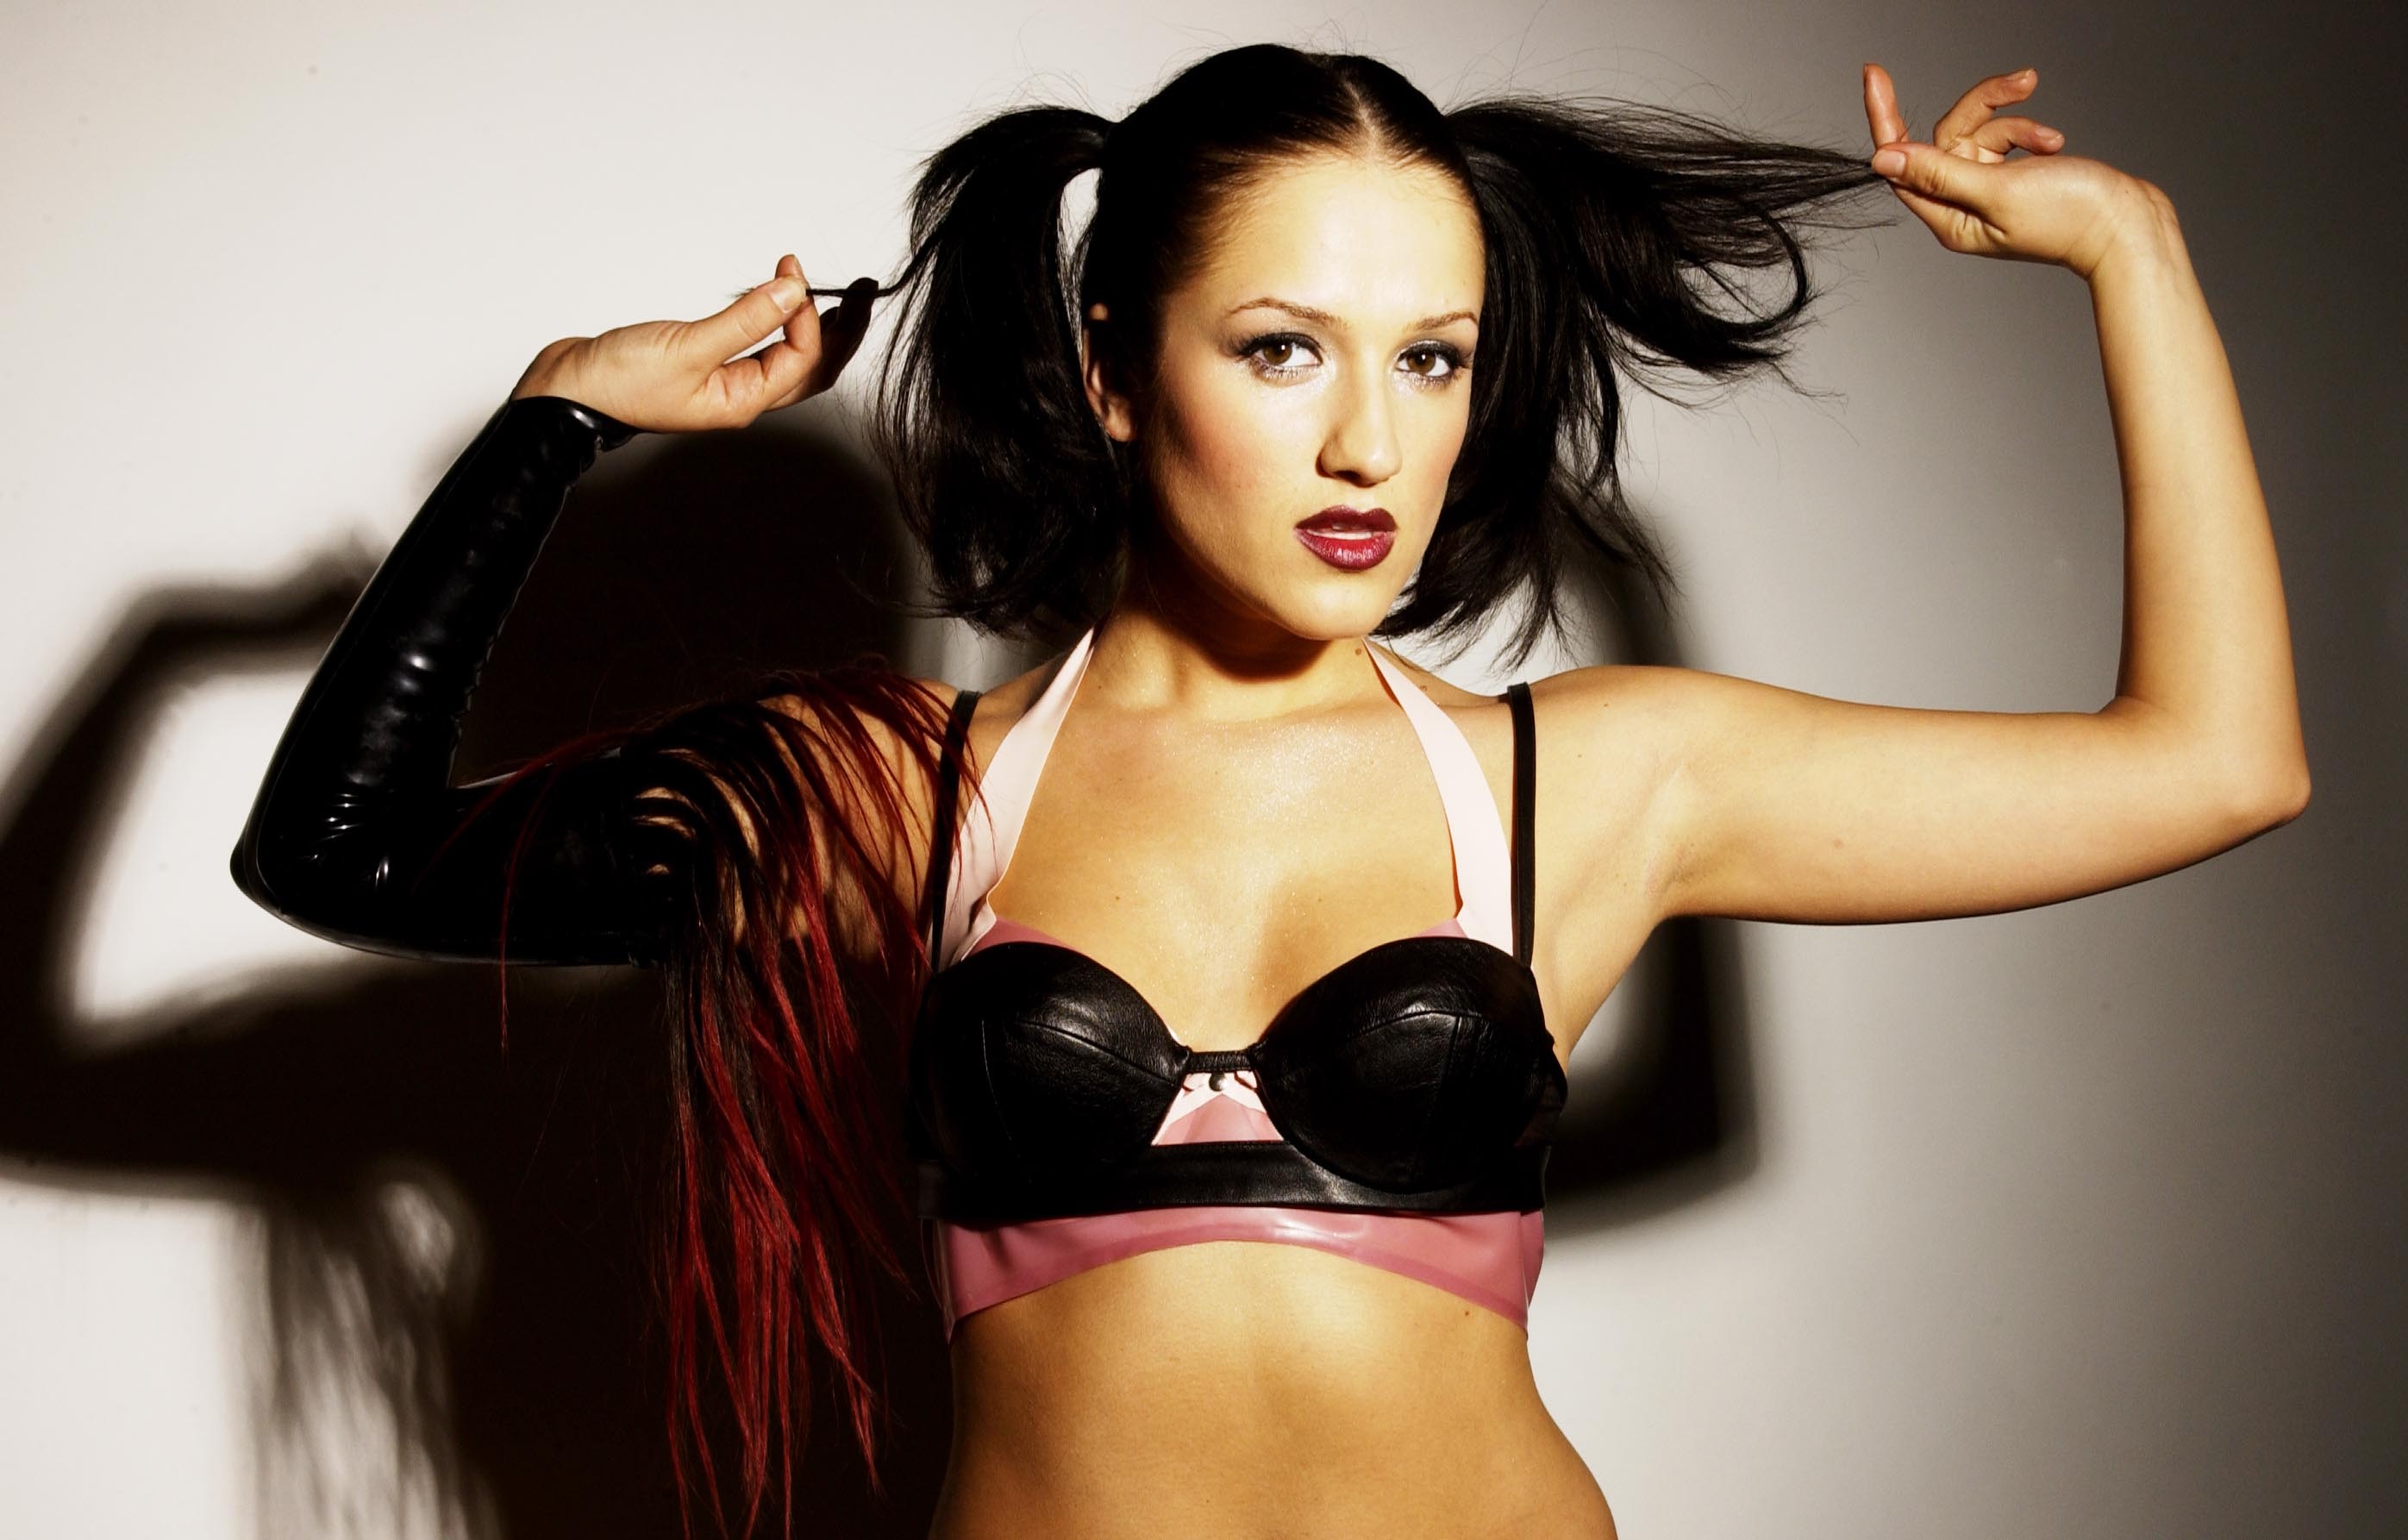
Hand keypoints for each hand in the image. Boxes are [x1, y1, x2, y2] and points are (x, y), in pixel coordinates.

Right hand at [509, 253, 878, 431]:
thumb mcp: (688, 346)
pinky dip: (773, 322)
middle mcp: (739, 395)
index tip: (794, 272)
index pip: (801, 359)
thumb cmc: (616, 383)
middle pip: (808, 366)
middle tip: (864, 293)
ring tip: (829, 292)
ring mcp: (722, 380)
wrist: (565, 392)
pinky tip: (774, 301)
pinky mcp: (702, 362)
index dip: (809, 316)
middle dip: (839, 331)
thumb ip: (744, 320)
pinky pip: (755, 345)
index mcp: (742, 401)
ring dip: (809, 324)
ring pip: (785, 355)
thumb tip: (793, 294)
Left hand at [1862, 63, 2160, 278]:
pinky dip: (2029, 133)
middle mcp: (1962, 205)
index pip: (1900, 163)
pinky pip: (2005, 139)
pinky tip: (2054, 144)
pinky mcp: (2014, 177)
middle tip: (2023, 82)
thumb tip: (1884, 159)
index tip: (1875, 76)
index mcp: (1949, 218)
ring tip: (2051, 139)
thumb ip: (1941, 172)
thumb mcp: (1998, 191)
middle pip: (1947, 136)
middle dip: (1983, 105)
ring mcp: (1988, 190)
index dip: (1885, 118)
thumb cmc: (2070, 219)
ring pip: (1980, 132)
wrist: (2127, 226)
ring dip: (2015, 122)